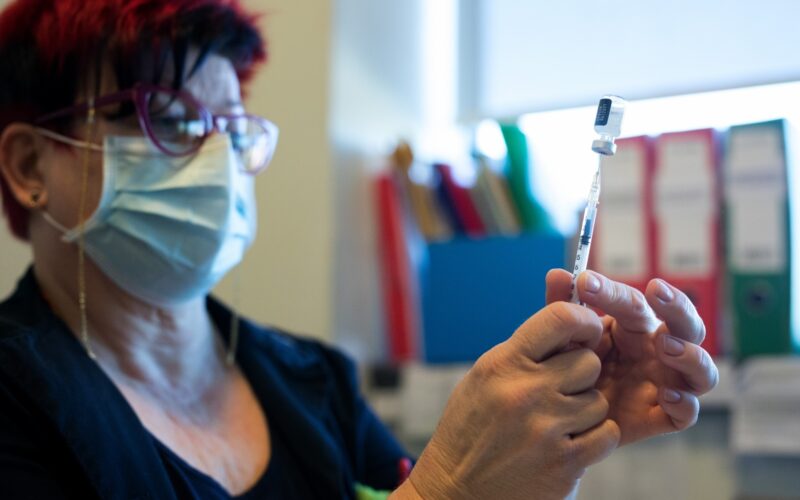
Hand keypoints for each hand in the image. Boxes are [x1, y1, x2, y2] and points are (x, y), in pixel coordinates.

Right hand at [406, 300, 619, 499]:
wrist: (455, 491)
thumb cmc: (471, 429)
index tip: (587, 332)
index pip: (560, 319)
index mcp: (502, 364)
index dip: (584, 320)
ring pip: (599, 401)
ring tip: (556, 423)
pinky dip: (594, 440)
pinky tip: (568, 443)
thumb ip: (523, 353)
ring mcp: (546, 429)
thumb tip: (571, 324)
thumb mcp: (484, 379)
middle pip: (589, 362)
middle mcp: (525, 392)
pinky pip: (606, 435)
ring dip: (586, 412)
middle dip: (582, 375)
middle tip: (562, 390)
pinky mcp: (564, 464)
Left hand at [547, 269, 718, 444]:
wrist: (565, 418)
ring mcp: (666, 383)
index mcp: (635, 327)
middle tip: (655, 291)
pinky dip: (685, 403)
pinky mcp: (663, 417)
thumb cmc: (572, 369)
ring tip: (666, 345)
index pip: (633, 303)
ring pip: (702, 370)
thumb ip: (560, 310)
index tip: (586, 282)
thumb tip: (556, 274)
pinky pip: (688, 413)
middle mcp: (660, 351)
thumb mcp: (563, 340)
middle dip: (678, 305)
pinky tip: (667, 395)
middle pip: (688, 325)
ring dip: (691, 355)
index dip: (612, 291)